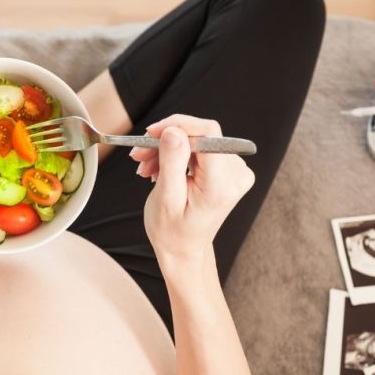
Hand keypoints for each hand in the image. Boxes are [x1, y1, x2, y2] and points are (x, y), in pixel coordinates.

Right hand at [131, 114, 254, 265]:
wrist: (184, 249)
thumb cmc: (172, 232)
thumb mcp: (166, 198)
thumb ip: (172, 162)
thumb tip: (173, 130)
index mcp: (221, 185)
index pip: (207, 134)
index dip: (177, 125)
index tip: (151, 134)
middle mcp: (236, 175)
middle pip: (200, 135)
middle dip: (166, 141)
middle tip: (139, 154)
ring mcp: (235, 172)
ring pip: (197, 140)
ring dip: (167, 149)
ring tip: (145, 167)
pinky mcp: (228, 169)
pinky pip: (200, 148)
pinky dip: (176, 154)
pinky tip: (159, 168)